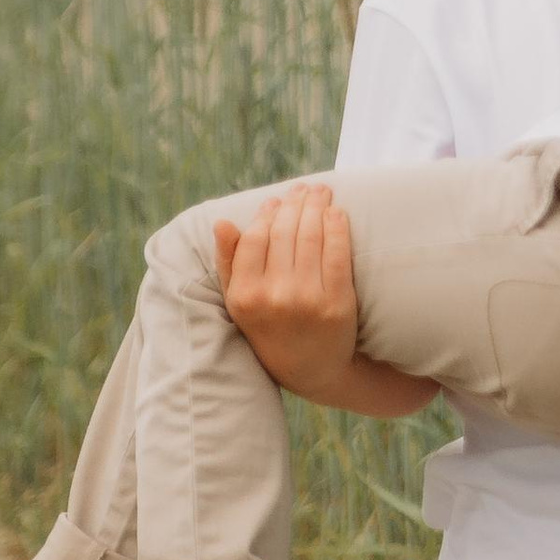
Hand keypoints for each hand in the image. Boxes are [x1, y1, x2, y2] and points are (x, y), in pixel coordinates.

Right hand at [216, 185, 361, 401]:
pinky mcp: (338, 303)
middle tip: (305, 189)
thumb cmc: (272, 329)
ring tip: (321, 193)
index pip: (255, 238)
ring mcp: (307, 300)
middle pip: (284, 233)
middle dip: (296, 203)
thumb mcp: (240, 303)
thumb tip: (222, 222)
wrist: (313, 370)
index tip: (277, 200)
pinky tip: (337, 213)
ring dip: (317, 207)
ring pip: (311, 237)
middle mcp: (273, 297)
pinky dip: (338, 227)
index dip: (267, 214)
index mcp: (245, 296)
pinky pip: (338, 254)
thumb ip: (229, 263)